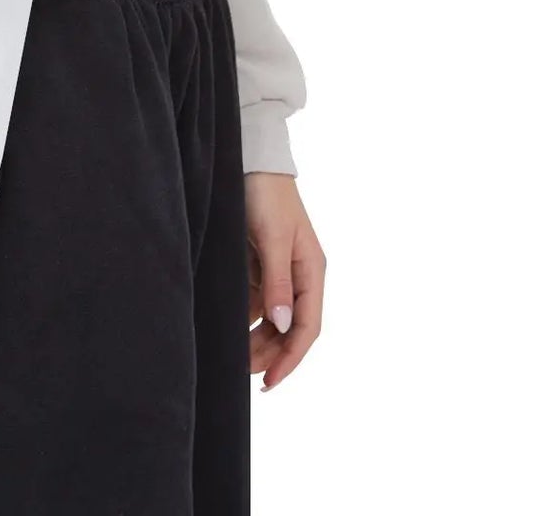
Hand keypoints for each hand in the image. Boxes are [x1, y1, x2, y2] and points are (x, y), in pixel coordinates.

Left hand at [245, 172, 323, 389]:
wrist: (250, 159)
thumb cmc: (267, 194)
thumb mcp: (274, 238)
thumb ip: (278, 282)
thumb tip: (284, 326)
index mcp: (311, 270)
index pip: (307, 326)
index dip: (291, 357)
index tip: (270, 381)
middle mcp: (298, 275)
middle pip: (289, 327)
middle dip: (270, 352)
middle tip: (243, 371)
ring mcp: (278, 270)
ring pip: (271, 317)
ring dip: (257, 338)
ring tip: (235, 356)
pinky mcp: (258, 263)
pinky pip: (254, 300)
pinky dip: (244, 316)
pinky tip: (228, 327)